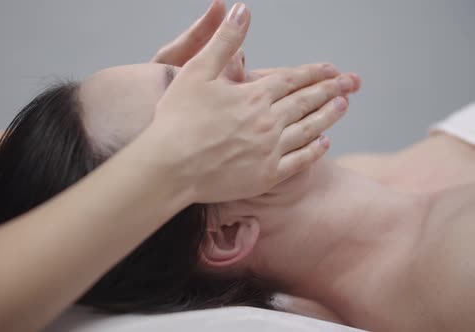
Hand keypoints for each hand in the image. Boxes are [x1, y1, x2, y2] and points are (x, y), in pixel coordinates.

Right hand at [143, 3, 359, 202]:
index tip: (331, 69)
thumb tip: (242, 10)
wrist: (169, 167)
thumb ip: (224, 41)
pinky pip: (298, 162)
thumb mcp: (196, 71)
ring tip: (343, 106)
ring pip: (308, 130)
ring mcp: (269, 151)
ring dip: (328, 116)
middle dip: (329, 90)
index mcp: (254, 96)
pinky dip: (314, 151)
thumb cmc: (176, 119)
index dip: (313, 72)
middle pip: (306, 102)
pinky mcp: (265, 176)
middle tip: (349, 84)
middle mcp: (268, 122)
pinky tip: (324, 144)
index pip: (292, 79)